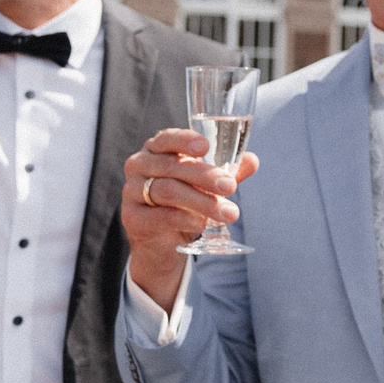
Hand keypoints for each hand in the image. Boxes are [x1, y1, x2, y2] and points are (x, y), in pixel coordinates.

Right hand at [121, 128, 261, 312]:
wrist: (163, 244)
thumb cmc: (185, 204)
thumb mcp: (207, 187)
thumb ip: (227, 172)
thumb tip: (252, 160)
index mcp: (156, 150)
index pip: (167, 138)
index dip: (186, 140)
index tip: (206, 147)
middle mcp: (139, 165)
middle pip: (172, 166)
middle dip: (205, 176)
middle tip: (230, 187)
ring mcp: (131, 191)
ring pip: (168, 191)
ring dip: (202, 202)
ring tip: (229, 213)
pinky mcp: (131, 217)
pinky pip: (160, 216)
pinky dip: (185, 219)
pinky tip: (202, 224)